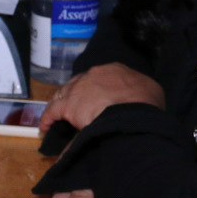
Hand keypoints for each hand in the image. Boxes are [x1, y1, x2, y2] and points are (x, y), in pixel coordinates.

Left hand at [37, 62, 164, 135]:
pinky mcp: (69, 105)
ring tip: (58, 118)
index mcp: (114, 70)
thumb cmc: (148, 106)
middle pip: (79, 84)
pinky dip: (49, 118)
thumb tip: (134, 104)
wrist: (135, 113)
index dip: (94, 90)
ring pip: (64, 95)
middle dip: (76, 96)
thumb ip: (138, 94)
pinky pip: (53, 110)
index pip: (98, 78)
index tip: (94, 100)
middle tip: (75, 109)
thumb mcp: (149, 93)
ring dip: (61, 106)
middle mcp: (94, 75)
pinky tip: (46, 127)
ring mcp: (80, 88)